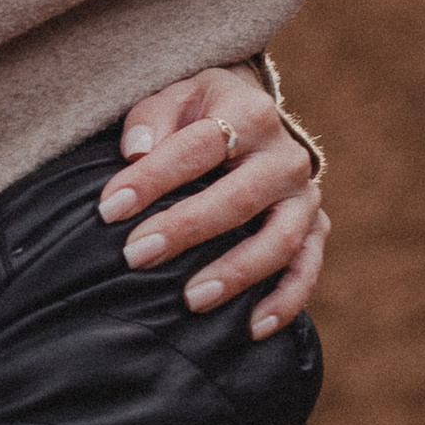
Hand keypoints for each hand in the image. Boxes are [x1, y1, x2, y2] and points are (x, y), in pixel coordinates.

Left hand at [101, 63, 326, 341]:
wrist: (251, 119)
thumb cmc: (199, 113)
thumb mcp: (174, 96)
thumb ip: (151, 118)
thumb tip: (135, 151)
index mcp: (249, 113)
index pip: (199, 147)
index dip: (152, 178)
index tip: (109, 209)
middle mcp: (285, 156)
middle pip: (238, 198)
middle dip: (185, 229)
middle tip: (136, 256)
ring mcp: (304, 196)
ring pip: (279, 241)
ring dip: (235, 274)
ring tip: (190, 300)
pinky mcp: (314, 228)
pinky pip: (307, 269)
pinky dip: (286, 301)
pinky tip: (251, 328)